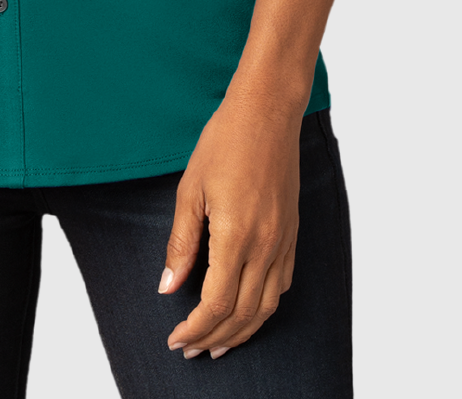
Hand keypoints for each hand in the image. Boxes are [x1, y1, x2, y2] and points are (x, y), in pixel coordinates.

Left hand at [159, 90, 301, 358]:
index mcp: (236, 236)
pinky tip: (247, 310)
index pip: (216, 304)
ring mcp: (283, 241)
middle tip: (190, 350)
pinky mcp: (292, 233)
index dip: (195, 329)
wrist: (268, 112)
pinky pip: (282, 285)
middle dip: (214, 339)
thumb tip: (168, 288)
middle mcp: (266, 246)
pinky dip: (263, 308)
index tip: (176, 339)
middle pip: (242, 314)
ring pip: (266, 307)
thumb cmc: (225, 142)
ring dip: (241, 332)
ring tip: (217, 344)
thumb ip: (182, 243)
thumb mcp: (190, 190)